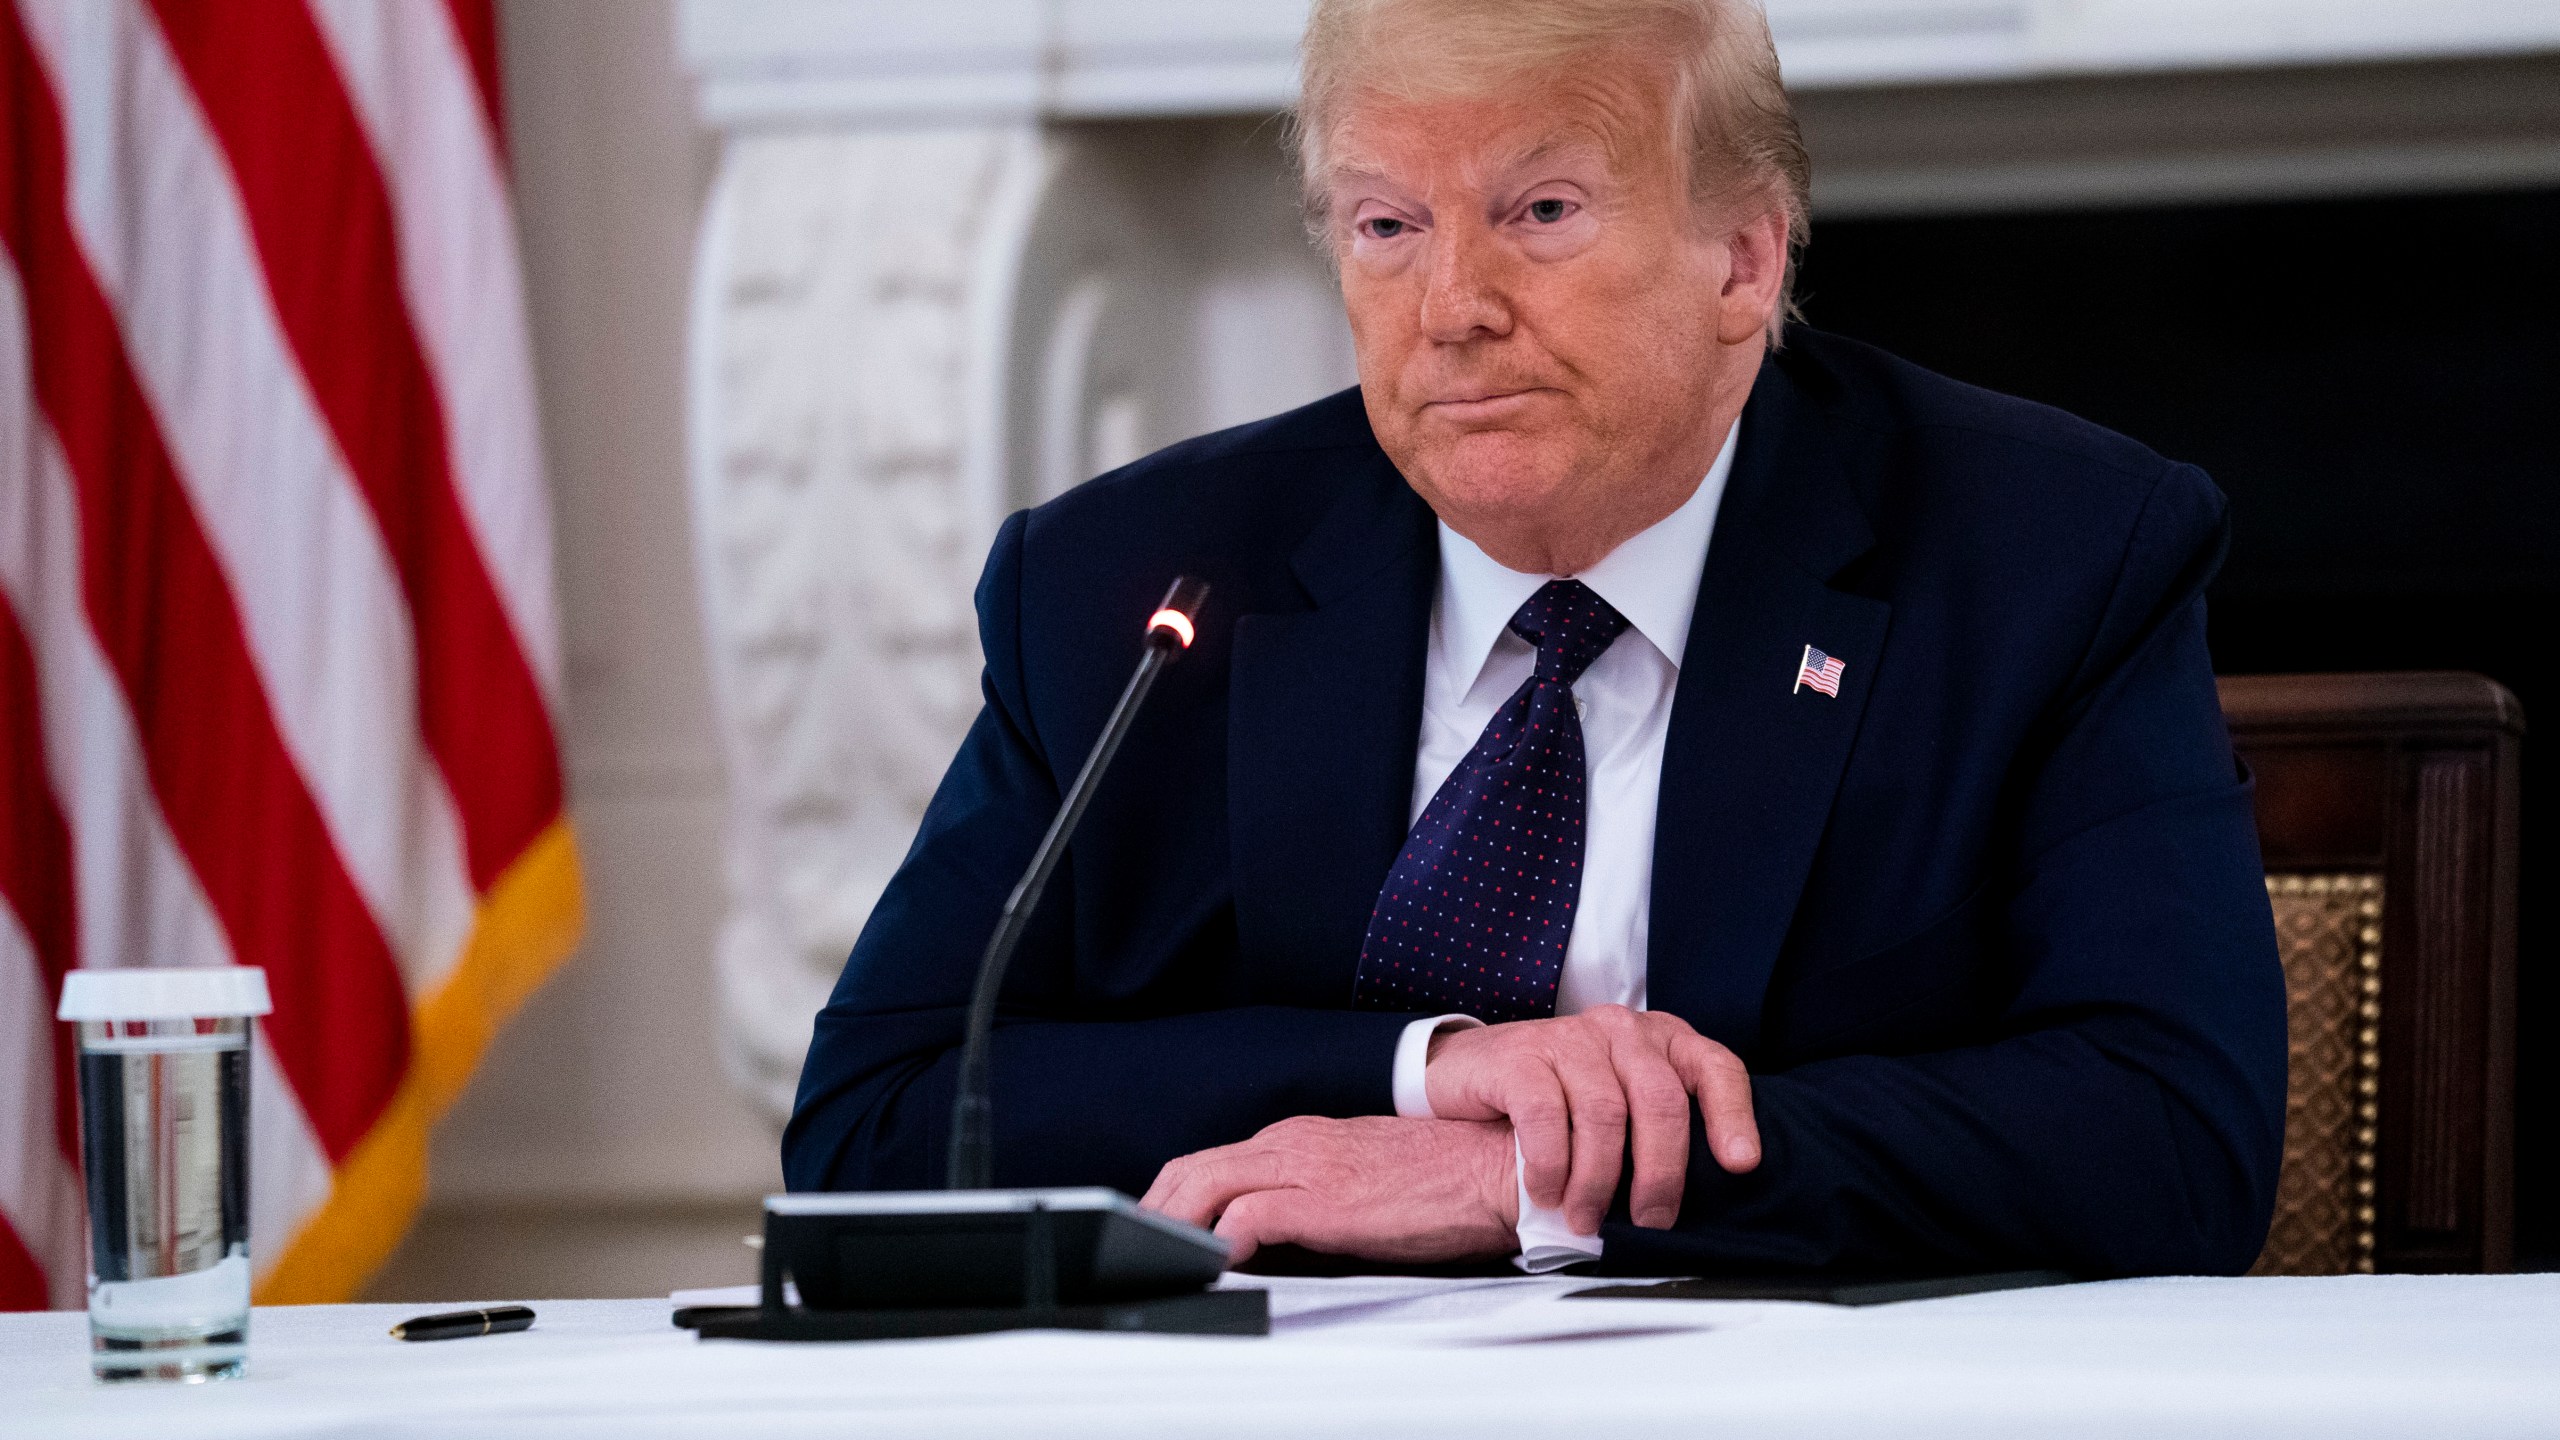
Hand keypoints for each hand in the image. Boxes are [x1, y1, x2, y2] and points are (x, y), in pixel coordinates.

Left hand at [1140, 1115, 1517, 1265]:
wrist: (1495, 1170)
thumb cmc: (1441, 1180)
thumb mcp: (1360, 1179)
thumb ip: (1314, 1194)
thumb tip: (1274, 1233)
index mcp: (1300, 1137)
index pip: (1213, 1161)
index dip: (1174, 1196)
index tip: (1158, 1230)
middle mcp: (1293, 1143)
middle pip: (1193, 1168)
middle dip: (1156, 1209)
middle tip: (1139, 1248)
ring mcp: (1307, 1167)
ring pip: (1206, 1184)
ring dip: (1174, 1224)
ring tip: (1161, 1260)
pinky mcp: (1325, 1200)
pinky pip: (1249, 1216)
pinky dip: (1220, 1241)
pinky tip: (1216, 1266)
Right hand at [1424, 1005, 1758, 1233]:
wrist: (1472, 1075)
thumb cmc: (1561, 1103)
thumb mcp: (1621, 1109)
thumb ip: (1658, 1134)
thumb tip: (1703, 1207)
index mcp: (1662, 1041)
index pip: (1715, 1068)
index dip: (1733, 1115)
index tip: (1741, 1164)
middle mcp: (1622, 1029)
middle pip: (1661, 1100)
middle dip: (1661, 1172)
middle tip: (1650, 1221)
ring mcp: (1570, 1036)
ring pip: (1605, 1114)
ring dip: (1598, 1181)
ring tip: (1585, 1218)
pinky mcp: (1521, 1053)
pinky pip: (1547, 1115)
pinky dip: (1551, 1165)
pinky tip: (1546, 1192)